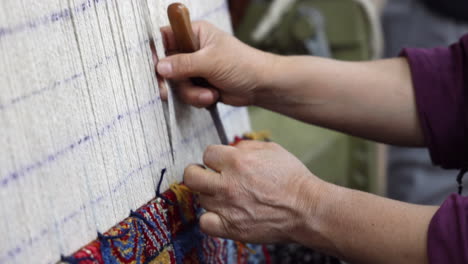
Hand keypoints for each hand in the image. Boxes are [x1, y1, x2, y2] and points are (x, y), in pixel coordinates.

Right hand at [157, 21, 275, 107]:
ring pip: (177, 83)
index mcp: (194, 33)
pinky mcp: (198, 84)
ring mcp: (194, 68)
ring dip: (191, 92)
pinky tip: (213, 95)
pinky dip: (198, 98)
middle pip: (167, 65)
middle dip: (175, 81)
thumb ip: (184, 63)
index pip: (165, 37)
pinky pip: (186, 94)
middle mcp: (192, 49)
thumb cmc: (242, 64)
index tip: (155, 68)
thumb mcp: (211, 61)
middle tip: (168, 91)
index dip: (157, 52)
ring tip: (210, 93)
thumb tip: (160, 67)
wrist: (260, 86)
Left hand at [183, 140, 324, 242]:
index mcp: (237, 161)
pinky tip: (220, 214)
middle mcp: (228, 184)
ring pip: (201, 198)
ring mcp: (227, 207)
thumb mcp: (271, 149)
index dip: (214, 158)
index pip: (207, 154)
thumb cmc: (292, 179)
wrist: (306, 209)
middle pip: (191, 176)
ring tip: (226, 196)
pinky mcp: (231, 228)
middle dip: (197, 173)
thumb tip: (229, 149)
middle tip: (205, 175)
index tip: (220, 163)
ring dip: (210, 195)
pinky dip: (210, 219)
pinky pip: (205, 223)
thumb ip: (245, 146)